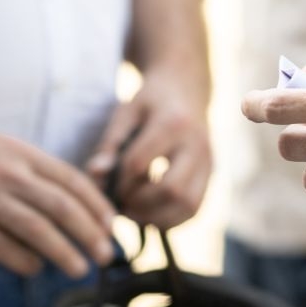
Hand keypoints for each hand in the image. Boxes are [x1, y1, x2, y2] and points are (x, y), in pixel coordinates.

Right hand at [0, 109, 115, 278]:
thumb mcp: (0, 144)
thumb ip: (29, 167)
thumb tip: (61, 195)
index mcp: (22, 153)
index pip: (72, 180)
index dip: (96, 204)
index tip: (111, 224)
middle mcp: (9, 174)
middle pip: (63, 208)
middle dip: (90, 233)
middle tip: (106, 254)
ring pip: (38, 231)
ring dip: (64, 253)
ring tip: (79, 268)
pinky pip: (1, 247)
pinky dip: (23, 261)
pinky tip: (34, 268)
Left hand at [87, 72, 210, 227]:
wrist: (187, 87)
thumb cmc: (150, 101)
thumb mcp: (125, 113)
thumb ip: (109, 144)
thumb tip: (95, 176)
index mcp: (173, 123)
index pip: (139, 164)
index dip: (118, 181)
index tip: (106, 183)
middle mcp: (197, 144)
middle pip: (171, 190)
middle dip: (139, 204)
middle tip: (120, 202)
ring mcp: (208, 160)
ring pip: (188, 205)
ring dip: (156, 217)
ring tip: (133, 211)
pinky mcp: (210, 173)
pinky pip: (194, 208)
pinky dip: (171, 219)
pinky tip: (150, 212)